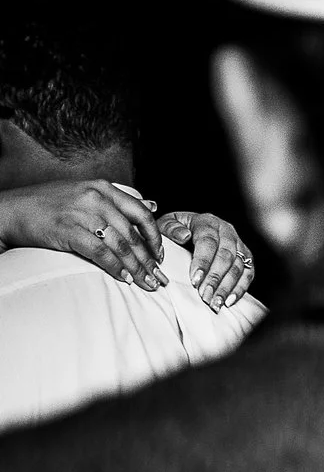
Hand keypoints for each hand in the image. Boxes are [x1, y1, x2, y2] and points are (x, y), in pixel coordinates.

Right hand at [0, 178, 164, 288]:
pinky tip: (123, 278)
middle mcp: (96, 198)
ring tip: (146, 283)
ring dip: (136, 268)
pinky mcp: (69, 230)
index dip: (155, 237)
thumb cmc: (47, 204)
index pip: (141, 213)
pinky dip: (115, 267)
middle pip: (133, 234)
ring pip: (120, 246)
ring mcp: (82, 213)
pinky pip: (101, 253)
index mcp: (103, 188)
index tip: (161, 255)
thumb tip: (152, 207)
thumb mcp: (85, 193)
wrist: (11, 210)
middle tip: (159, 278)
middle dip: (149, 260)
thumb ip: (116, 202)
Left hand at [156, 211, 256, 309]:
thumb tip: (184, 236)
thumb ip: (171, 228)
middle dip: (215, 279)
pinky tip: (229, 301)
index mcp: (207, 222)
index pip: (208, 242)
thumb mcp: (165, 225)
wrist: (189, 230)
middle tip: (205, 296)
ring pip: (238, 267)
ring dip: (227, 287)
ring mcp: (239, 244)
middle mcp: (227, 231)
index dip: (202, 262)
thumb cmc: (175, 231)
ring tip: (215, 303)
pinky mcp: (245, 257)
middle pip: (226, 256)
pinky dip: (240, 288)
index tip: (194, 280)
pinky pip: (248, 273)